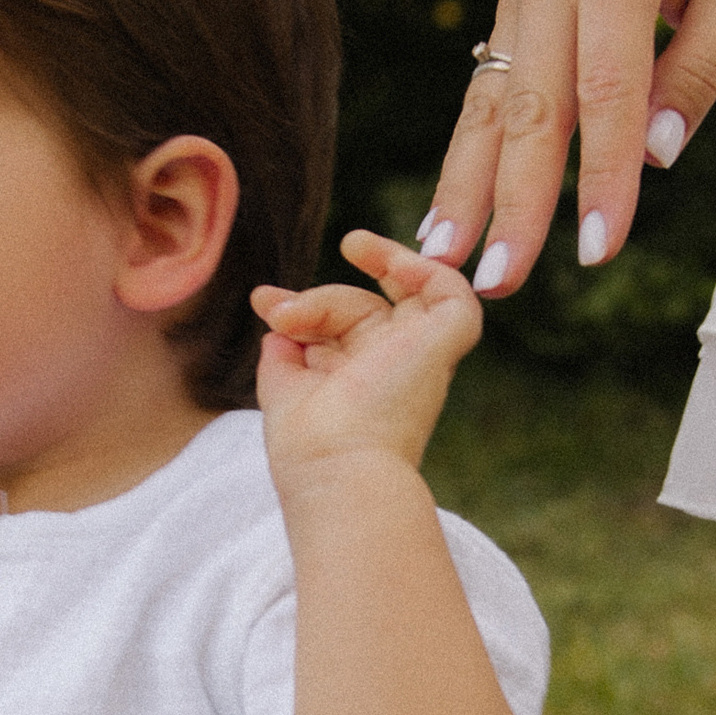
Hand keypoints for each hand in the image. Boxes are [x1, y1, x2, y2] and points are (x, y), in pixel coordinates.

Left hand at [253, 228, 483, 483]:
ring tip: (350, 245)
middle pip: (363, 308)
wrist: (337, 469)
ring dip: (378, 261)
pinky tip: (379, 257)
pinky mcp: (445, 343)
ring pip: (403, 291)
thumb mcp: (284, 388)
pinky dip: (423, 266)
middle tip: (278, 311)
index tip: (264, 303)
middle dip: (320, 300)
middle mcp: (395, 370)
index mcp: (361, 384)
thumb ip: (282, 352)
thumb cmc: (310, 448)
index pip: (339, 328)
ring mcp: (422, 356)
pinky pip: (451, 291)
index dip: (303, 309)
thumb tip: (275, 316)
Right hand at [423, 0, 715, 295]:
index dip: (601, 173)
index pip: (608, 89)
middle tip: (500, 281)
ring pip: (489, 106)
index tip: (599, 248)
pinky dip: (465, 159)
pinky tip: (446, 218)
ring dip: (465, 188)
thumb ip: (700, 72)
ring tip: (442, 259)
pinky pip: (483, 96)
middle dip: (513, 202)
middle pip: (530, 108)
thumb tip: (654, 159)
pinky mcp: (508, 15)